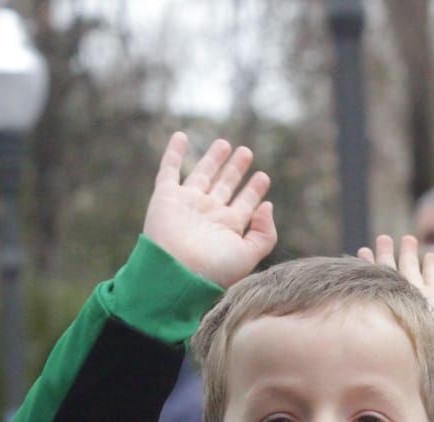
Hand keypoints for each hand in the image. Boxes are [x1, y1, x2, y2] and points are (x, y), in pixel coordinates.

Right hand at [142, 131, 276, 287]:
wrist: (176, 272)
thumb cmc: (213, 269)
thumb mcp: (249, 255)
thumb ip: (265, 233)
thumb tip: (267, 206)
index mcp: (228, 227)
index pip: (245, 203)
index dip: (254, 190)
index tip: (263, 177)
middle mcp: (208, 213)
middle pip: (225, 185)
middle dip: (236, 170)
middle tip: (246, 152)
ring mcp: (187, 203)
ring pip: (203, 174)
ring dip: (213, 159)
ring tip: (225, 143)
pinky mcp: (166, 196)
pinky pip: (169, 170)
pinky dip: (173, 152)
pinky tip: (180, 136)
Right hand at [358, 234, 433, 371]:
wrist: (418, 360)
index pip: (432, 281)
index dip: (432, 267)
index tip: (431, 254)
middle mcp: (413, 301)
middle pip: (409, 272)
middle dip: (407, 255)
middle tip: (406, 238)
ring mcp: (395, 300)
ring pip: (389, 272)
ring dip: (385, 256)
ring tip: (381, 239)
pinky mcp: (380, 301)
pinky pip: (372, 278)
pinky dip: (367, 265)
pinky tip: (363, 253)